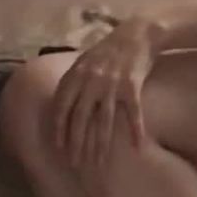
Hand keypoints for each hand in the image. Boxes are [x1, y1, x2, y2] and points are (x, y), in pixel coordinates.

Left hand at [51, 18, 161, 167]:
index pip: (62, 107)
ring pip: (104, 121)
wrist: (138, 33)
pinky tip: (136, 147)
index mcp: (77, 74)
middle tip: (75, 163)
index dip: (59, 128)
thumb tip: (58, 104)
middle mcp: (92, 80)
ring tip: (99, 163)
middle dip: (76, 143)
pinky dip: (135, 131)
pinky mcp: (133, 87)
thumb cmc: (110, 50)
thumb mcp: (85, 60)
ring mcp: (112, 85)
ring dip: (100, 145)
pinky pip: (133, 114)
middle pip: (80, 118)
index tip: (58, 147)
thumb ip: (72, 81)